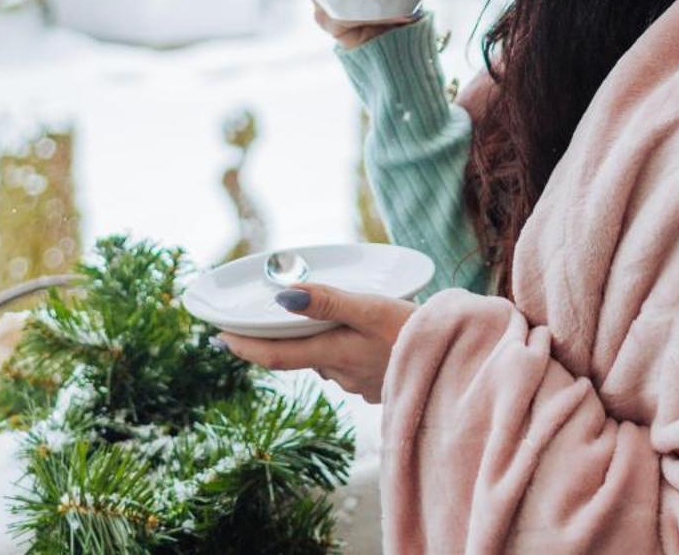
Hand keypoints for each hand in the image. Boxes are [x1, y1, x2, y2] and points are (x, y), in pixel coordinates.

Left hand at [218, 283, 414, 403]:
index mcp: (333, 353)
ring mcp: (361, 381)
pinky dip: (340, 348)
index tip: (218, 338)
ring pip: (325, 359)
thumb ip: (328, 301)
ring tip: (305, 322)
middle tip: (251, 327)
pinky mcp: (381, 382)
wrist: (460, 363)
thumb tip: (284, 296)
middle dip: (275, 342)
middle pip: (298, 356)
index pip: (275, 355)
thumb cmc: (416, 333)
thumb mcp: (371, 309)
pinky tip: (353, 339)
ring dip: (311, 343)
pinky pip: (349, 364)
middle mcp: (341, 372)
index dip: (244, 347)